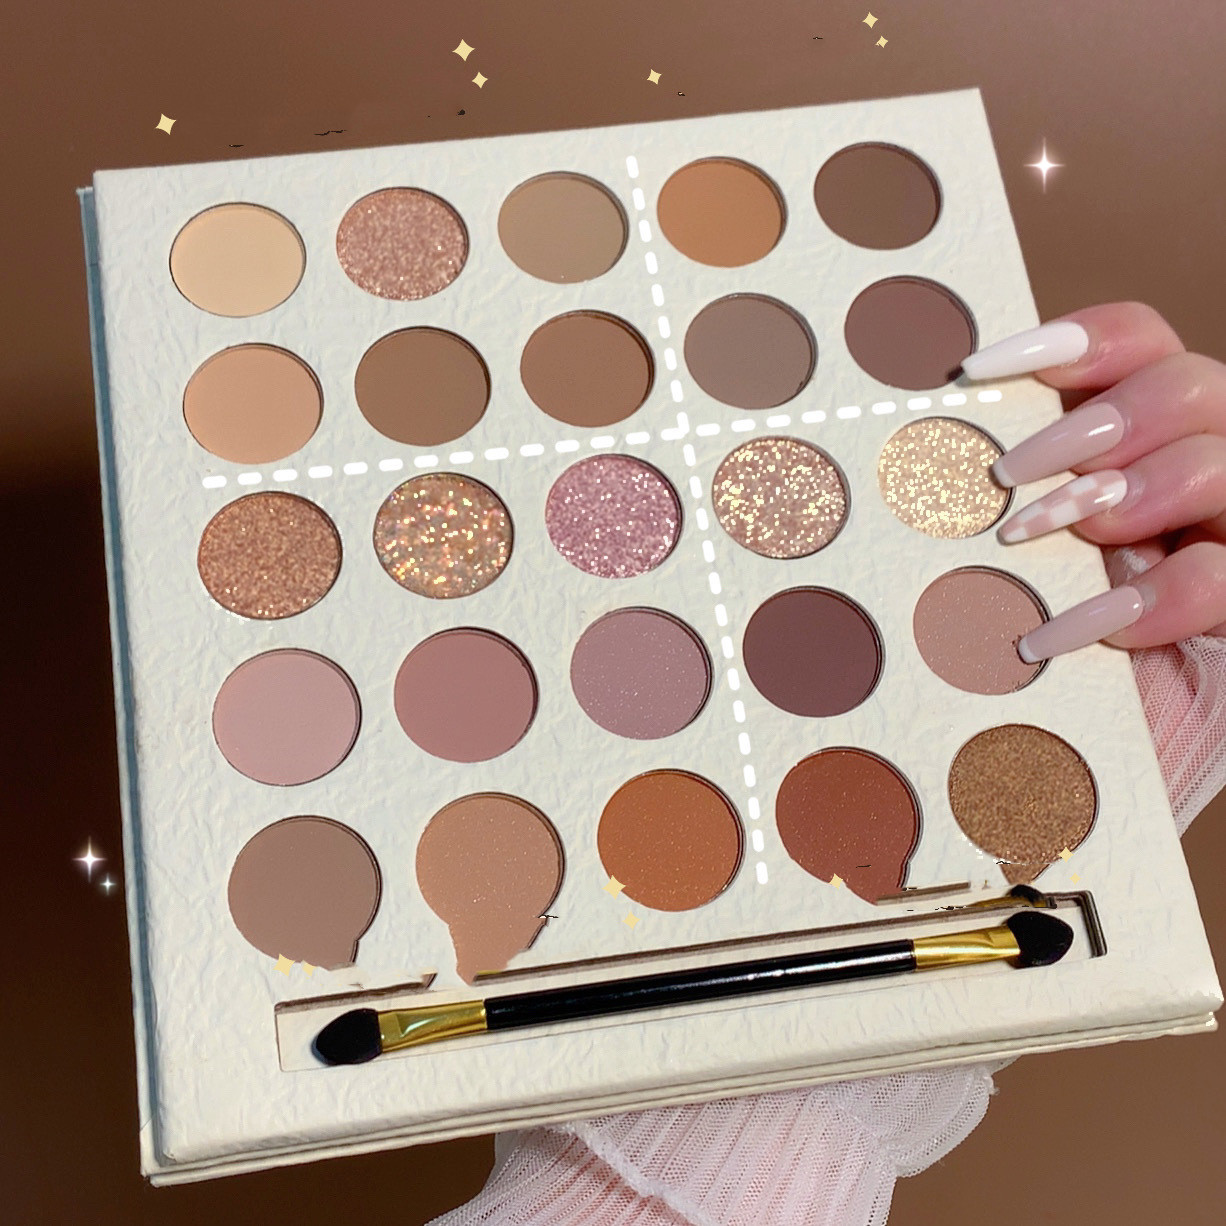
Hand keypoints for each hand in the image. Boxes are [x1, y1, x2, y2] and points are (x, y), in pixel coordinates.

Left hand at [961, 302, 1225, 659]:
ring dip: (1118, 495)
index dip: (1070, 337)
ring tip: (1035, 538)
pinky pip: (1217, 575)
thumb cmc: (1050, 631)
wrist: (1107, 730)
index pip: (1140, 341)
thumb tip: (928, 446)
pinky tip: (1072, 631)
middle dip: (1089, 426)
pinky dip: (1142, 602)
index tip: (976, 370)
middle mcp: (1205, 462)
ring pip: (1214, 462)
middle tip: (1007, 477)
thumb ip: (1019, 494)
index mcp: (1146, 429)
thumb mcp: (1028, 554)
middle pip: (1188, 385)